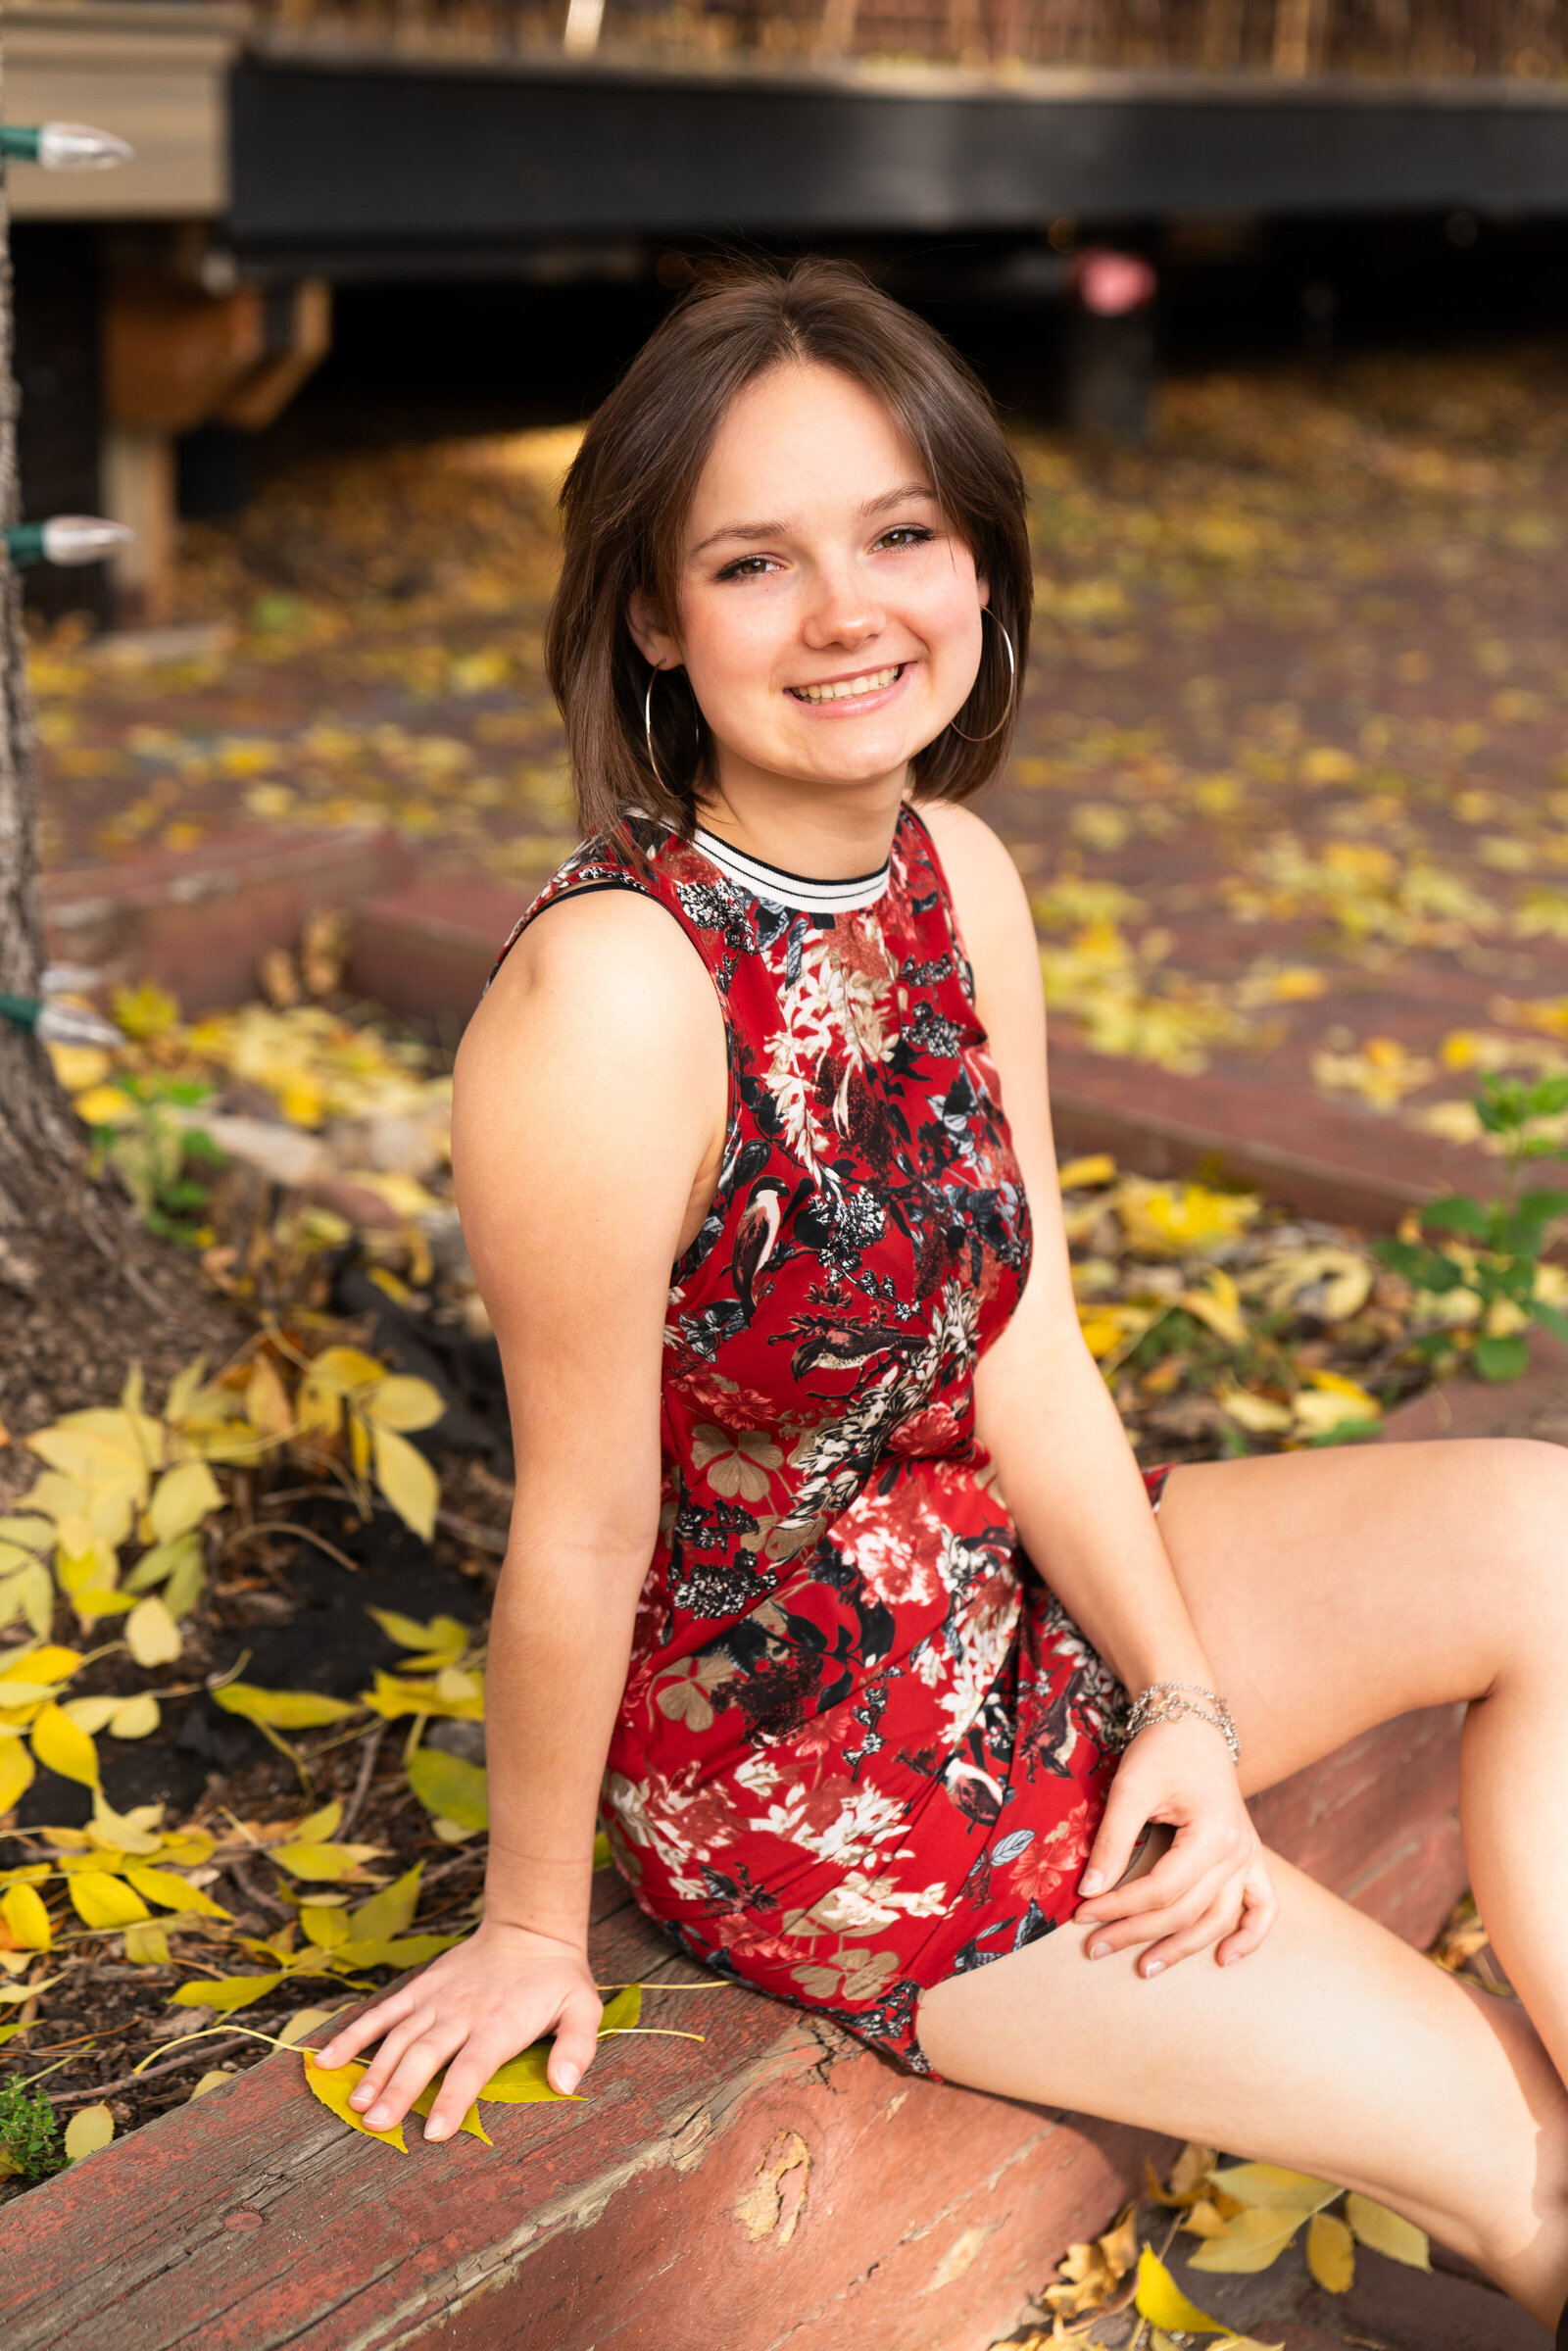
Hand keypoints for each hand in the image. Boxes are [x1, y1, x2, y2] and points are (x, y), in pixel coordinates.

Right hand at [315, 1918, 602, 2139]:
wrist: (529, 1929)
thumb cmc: (557, 1979)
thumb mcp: (583, 2008)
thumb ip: (576, 2046)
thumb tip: (564, 2083)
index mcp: (499, 2024)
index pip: (472, 2066)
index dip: (452, 2098)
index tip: (433, 2131)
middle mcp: (462, 2013)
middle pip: (426, 2054)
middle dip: (400, 2090)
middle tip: (376, 2125)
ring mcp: (436, 1999)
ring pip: (400, 2036)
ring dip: (375, 2070)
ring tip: (355, 2104)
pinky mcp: (420, 1988)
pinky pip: (383, 2012)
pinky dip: (354, 2034)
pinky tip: (326, 2058)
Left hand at [1073, 1715, 1275, 1976]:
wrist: (1191, 1721)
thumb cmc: (1160, 1750)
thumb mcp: (1130, 1788)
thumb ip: (1113, 1840)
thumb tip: (1089, 1891)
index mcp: (1213, 1834)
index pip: (1162, 1889)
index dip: (1120, 1907)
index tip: (1082, 1915)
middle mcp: (1238, 1851)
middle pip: (1187, 1910)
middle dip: (1137, 1932)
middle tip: (1094, 1947)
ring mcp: (1249, 1856)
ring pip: (1219, 1918)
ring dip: (1182, 1947)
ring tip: (1144, 1967)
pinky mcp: (1249, 1856)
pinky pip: (1262, 1906)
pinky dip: (1250, 1936)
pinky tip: (1224, 1959)